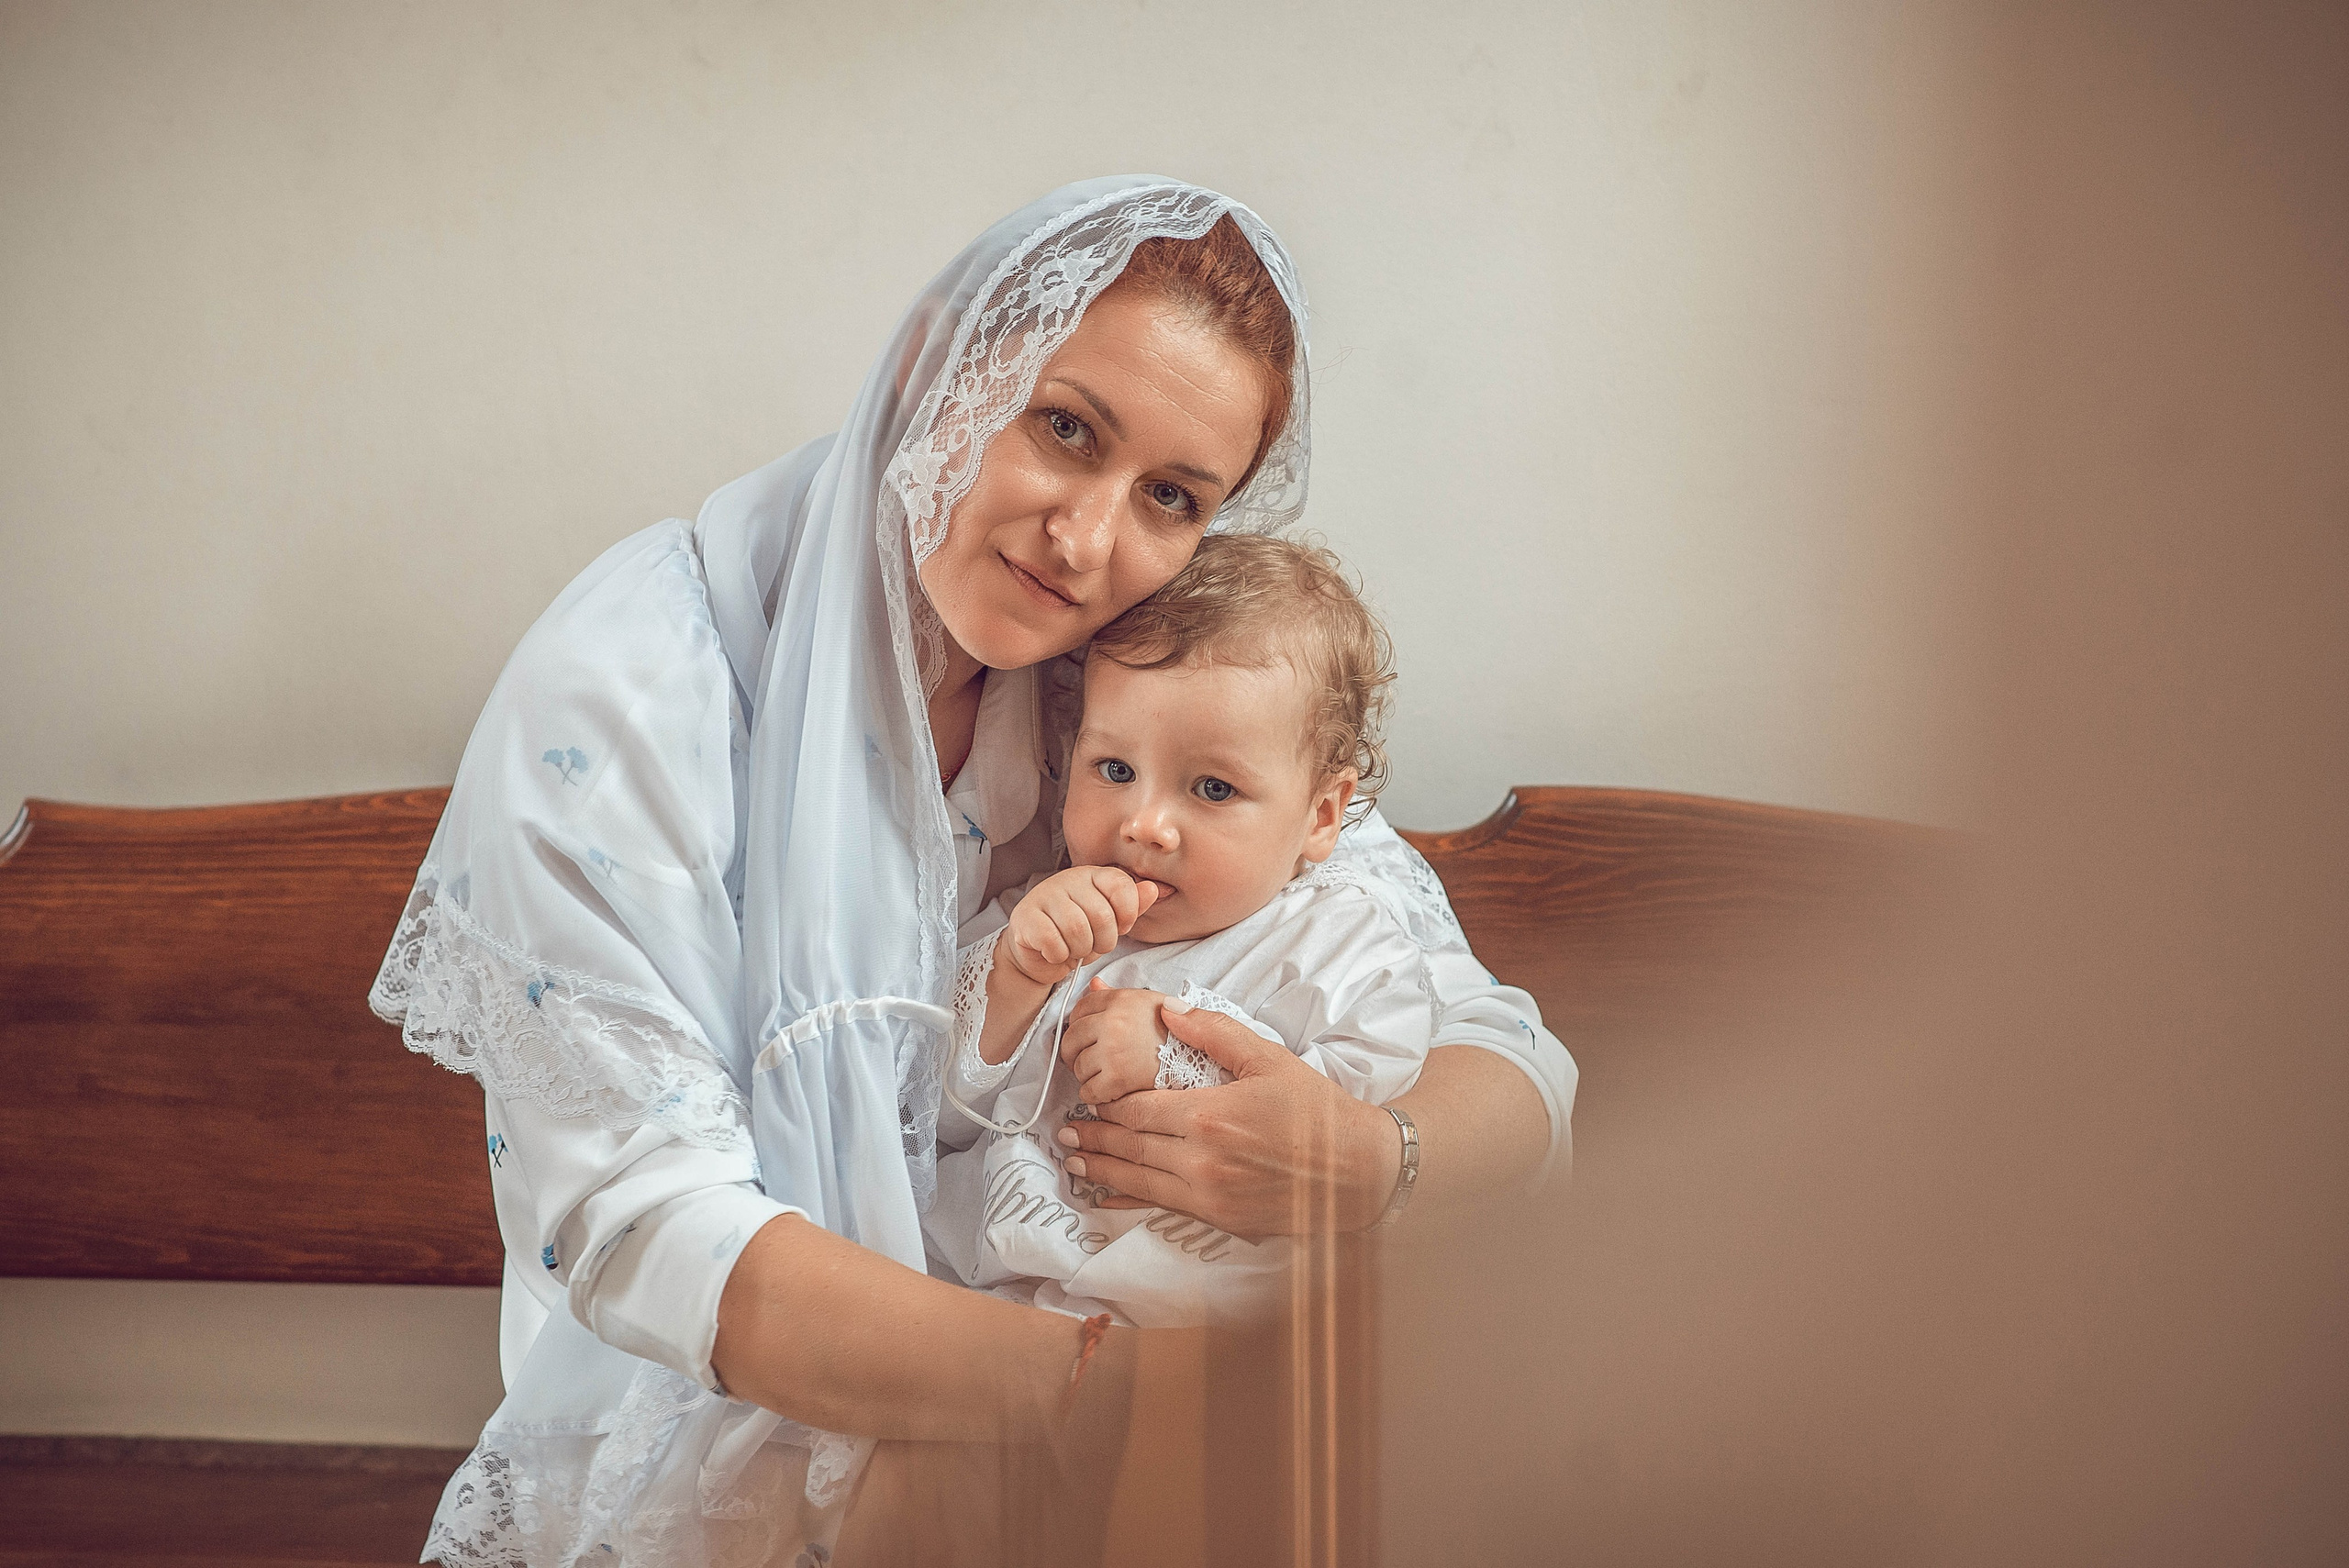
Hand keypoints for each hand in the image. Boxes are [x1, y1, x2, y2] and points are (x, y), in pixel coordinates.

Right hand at [1003, 867, 1159, 988]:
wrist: (1037, 953)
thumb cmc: (1077, 934)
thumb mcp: (1110, 922)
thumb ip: (1132, 906)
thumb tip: (1154, 889)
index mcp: (1092, 875)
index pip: (1122, 886)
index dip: (1127, 915)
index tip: (1119, 928)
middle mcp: (1068, 879)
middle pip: (1102, 914)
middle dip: (1103, 941)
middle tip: (1093, 945)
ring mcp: (1044, 895)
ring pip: (1077, 929)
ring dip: (1080, 950)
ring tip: (1075, 949)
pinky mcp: (1025, 917)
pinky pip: (1052, 941)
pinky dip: (1059, 955)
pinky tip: (1056, 952)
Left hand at [1053, 998, 1400, 1237]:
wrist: (1357, 1171)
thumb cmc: (1316, 1111)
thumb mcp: (1269, 1059)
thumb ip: (1215, 1032)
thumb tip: (1169, 1010)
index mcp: (1208, 1116)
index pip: (1138, 1109)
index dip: (1107, 1104)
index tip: (1087, 1097)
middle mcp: (1200, 1160)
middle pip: (1130, 1146)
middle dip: (1095, 1137)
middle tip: (1064, 1131)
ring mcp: (1208, 1195)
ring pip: (1138, 1181)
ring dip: (1102, 1169)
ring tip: (1074, 1159)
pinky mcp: (1218, 1219)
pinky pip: (1160, 1208)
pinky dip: (1129, 1201)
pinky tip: (1108, 1197)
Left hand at [1059, 978, 1170, 1105]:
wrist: (1200, 1060)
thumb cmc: (1176, 1033)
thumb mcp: (1149, 1003)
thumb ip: (1116, 994)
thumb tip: (1093, 983)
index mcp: (1120, 1000)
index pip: (1079, 1009)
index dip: (1078, 1024)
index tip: (1086, 1036)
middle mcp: (1113, 1022)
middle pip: (1071, 1039)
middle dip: (1075, 1053)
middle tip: (1089, 1060)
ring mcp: (1113, 1050)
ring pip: (1078, 1067)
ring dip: (1088, 1076)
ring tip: (1106, 1075)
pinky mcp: (1117, 1078)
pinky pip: (1088, 1091)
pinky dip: (1095, 1096)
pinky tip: (1108, 1092)